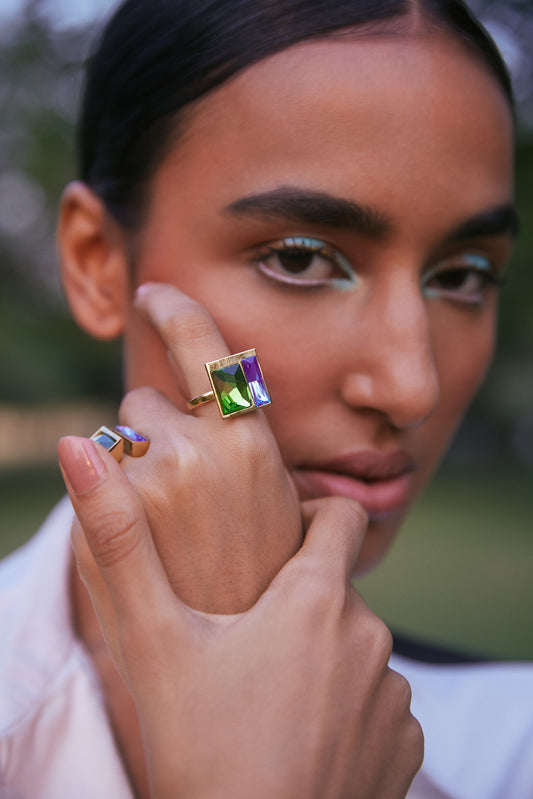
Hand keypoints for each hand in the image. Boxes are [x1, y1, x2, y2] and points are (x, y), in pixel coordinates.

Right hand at [58, 439, 423, 798]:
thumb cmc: (202, 749)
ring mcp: (394, 695)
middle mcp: (370, 636)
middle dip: (299, 603)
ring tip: (269, 698)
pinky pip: (378, 702)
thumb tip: (82, 447)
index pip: (340, 516)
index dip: (313, 517)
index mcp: (316, 598)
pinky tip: (302, 738)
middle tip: (247, 642)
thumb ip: (120, 543)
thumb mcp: (153, 643)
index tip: (280, 540)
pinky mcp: (406, 744)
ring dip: (322, 658)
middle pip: (338, 591)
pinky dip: (346, 708)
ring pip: (356, 649)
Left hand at [110, 282, 302, 612]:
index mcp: (250, 443)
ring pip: (113, 438)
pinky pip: (90, 476)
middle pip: (145, 398)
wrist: (241, 657)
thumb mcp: (278, 497)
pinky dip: (103, 496)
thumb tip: (214, 401)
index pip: (206, 346)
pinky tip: (137, 540)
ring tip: (164, 526)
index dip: (175, 309)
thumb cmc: (264, 576)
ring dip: (128, 465)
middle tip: (183, 494)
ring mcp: (149, 482)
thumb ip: (242, 442)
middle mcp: (199, 450)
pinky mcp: (108, 515)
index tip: (152, 293)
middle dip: (154, 431)